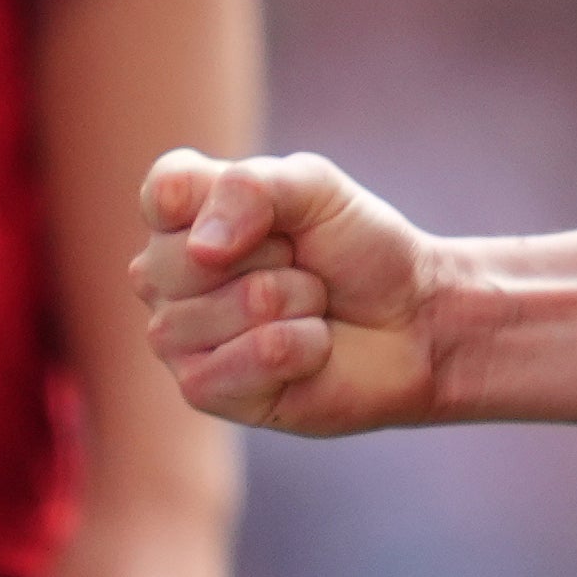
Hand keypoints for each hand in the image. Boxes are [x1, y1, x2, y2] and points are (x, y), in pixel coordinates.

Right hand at [137, 149, 450, 436]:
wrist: (411, 319)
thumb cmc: (356, 247)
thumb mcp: (315, 186)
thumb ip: (251, 187)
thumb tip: (202, 249)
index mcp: (183, 213)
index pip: (167, 190)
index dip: (232, 199)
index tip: (281, 213)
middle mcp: (165, 274)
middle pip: (194, 256)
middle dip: (276, 255)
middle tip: (299, 265)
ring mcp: (177, 336)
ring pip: (231, 306)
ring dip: (297, 301)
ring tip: (308, 307)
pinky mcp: (204, 390)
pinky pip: (255, 357)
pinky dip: (305, 346)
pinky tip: (310, 348)